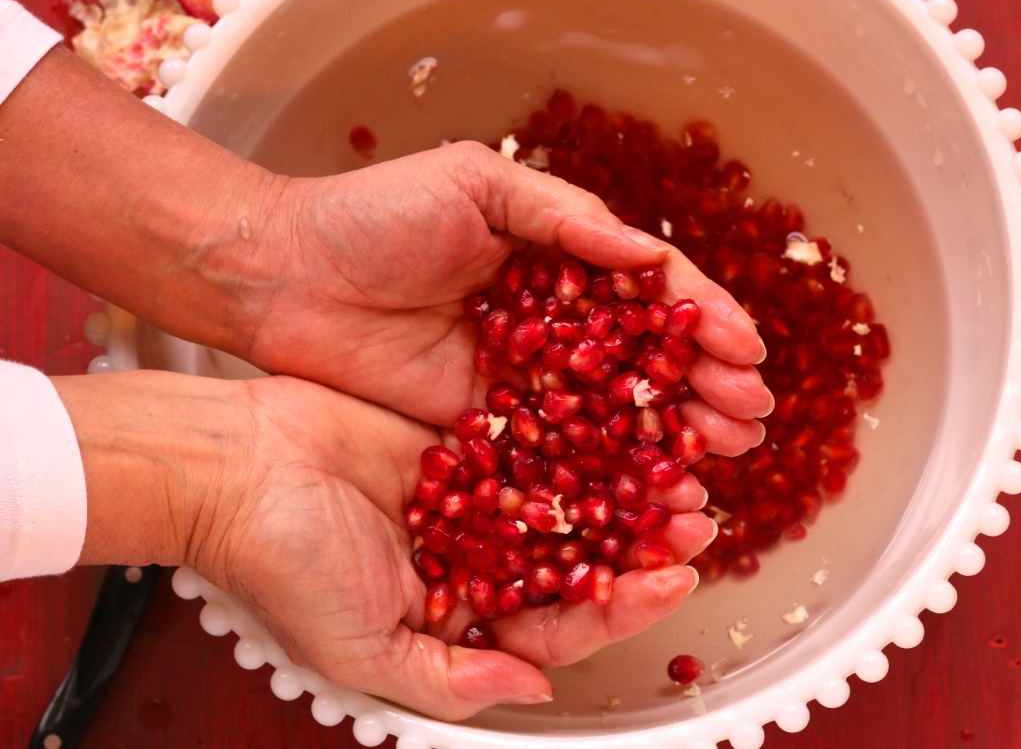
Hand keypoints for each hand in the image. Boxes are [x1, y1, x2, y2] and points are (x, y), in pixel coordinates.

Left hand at [0, 51, 770, 452]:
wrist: (283, 276)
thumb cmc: (375, 215)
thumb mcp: (477, 186)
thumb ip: (564, 216)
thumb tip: (644, 254)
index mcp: (563, 259)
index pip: (651, 293)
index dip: (705, 320)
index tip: (748, 352)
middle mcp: (557, 324)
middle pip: (650, 360)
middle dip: (707, 387)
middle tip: (751, 421)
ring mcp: (526, 380)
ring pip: (618, 414)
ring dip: (676, 437)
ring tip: (725, 458)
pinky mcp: (489, 429)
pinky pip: (561, 455)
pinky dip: (609, 475)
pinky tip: (651, 493)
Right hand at [61, 371, 710, 719]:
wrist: (234, 464)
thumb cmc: (283, 560)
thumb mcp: (363, 649)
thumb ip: (450, 680)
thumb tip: (534, 689)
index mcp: (464, 615)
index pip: (563, 621)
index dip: (620, 607)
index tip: (670, 582)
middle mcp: (481, 555)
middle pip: (583, 556)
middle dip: (643, 544)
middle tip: (697, 521)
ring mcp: (480, 492)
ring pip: (575, 494)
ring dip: (628, 488)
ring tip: (682, 474)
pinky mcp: (470, 432)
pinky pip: (539, 434)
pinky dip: (584, 432)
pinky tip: (628, 420)